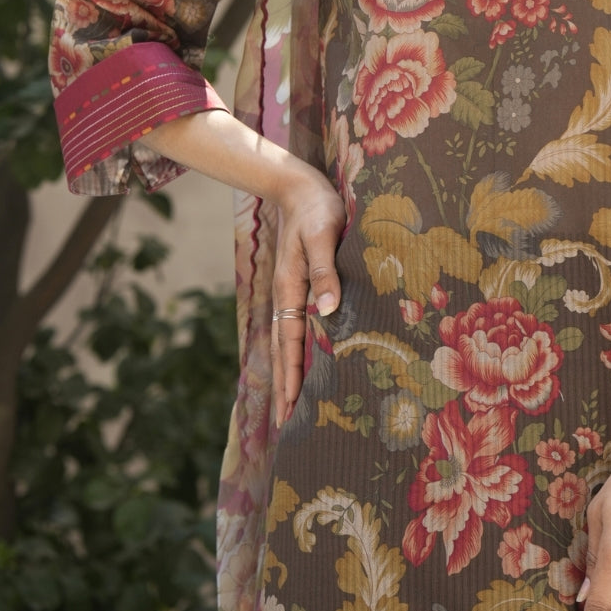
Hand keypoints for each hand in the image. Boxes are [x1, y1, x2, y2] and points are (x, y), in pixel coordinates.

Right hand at [270, 172, 345, 426]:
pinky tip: (298, 360)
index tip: (291, 408)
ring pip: (283, 340)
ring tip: (288, 403)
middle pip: (281, 349)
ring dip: (286, 372)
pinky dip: (291, 350)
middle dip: (284, 385)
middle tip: (286, 424)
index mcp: (290, 287)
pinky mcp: (297, 284)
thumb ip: (325, 270)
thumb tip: (328, 312)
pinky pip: (291, 326)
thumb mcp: (323, 234)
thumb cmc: (317, 208)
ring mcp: (288, 291)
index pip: (290, 341)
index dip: (292, 375)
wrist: (298, 186)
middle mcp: (285, 294)